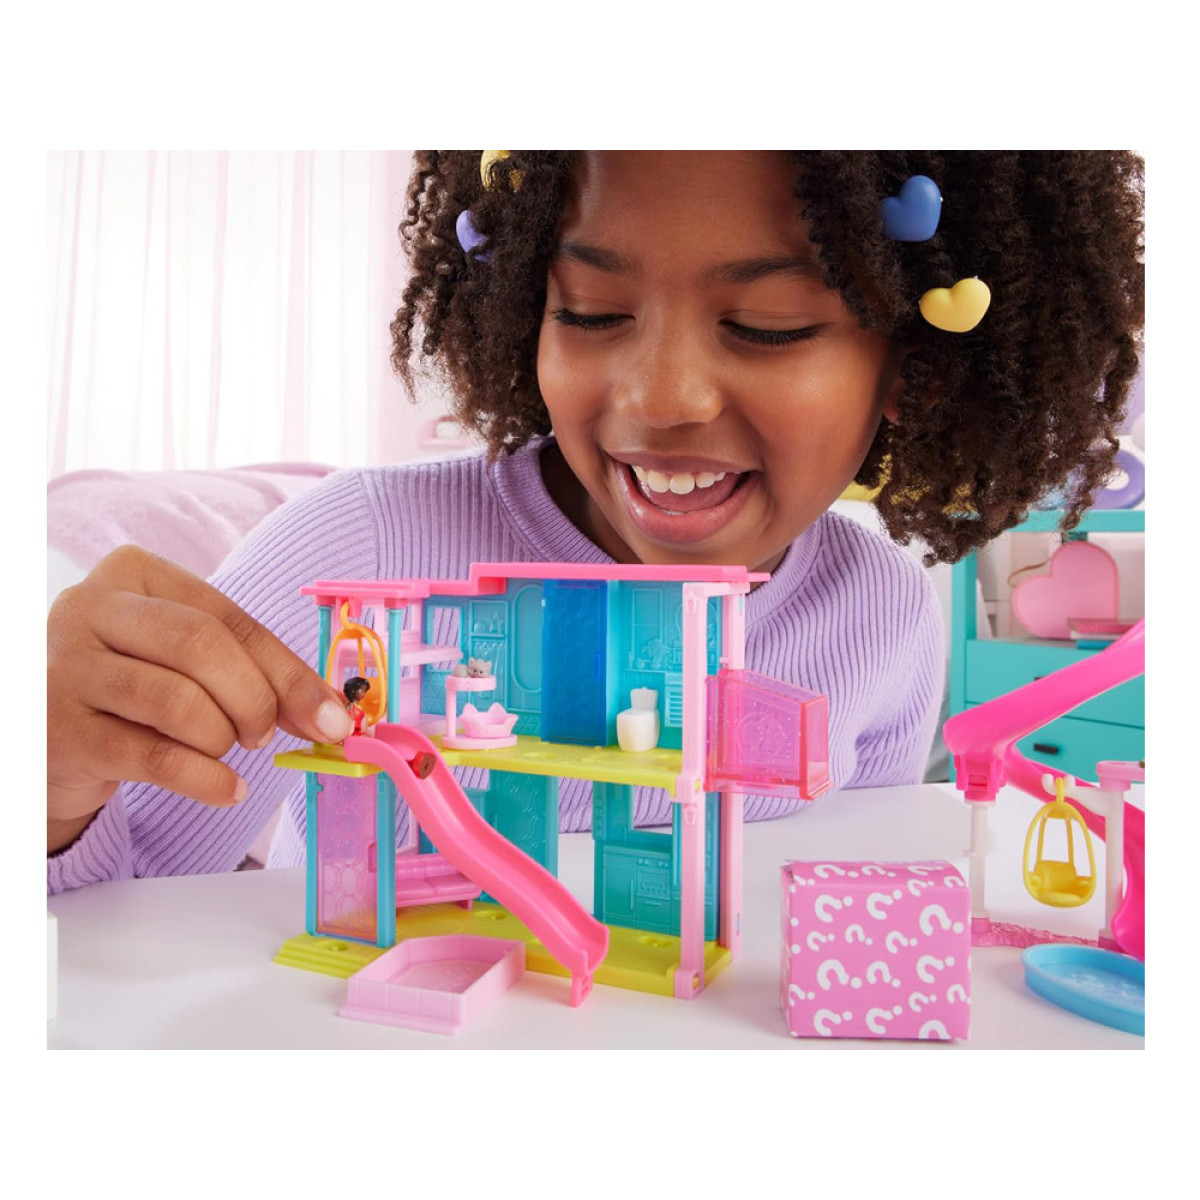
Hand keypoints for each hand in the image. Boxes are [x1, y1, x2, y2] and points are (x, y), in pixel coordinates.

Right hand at [47, 545, 352, 853]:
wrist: (51, 738)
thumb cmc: (135, 688)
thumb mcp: (188, 662)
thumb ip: (256, 673)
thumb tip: (332, 713)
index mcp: (135, 573)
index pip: (230, 618)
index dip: (289, 672)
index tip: (333, 716)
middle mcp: (91, 608)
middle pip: (202, 647)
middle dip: (255, 700)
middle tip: (264, 734)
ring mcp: (66, 667)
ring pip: (177, 701)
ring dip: (222, 739)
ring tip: (224, 752)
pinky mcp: (60, 731)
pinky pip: (154, 757)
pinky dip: (206, 779)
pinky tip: (224, 787)